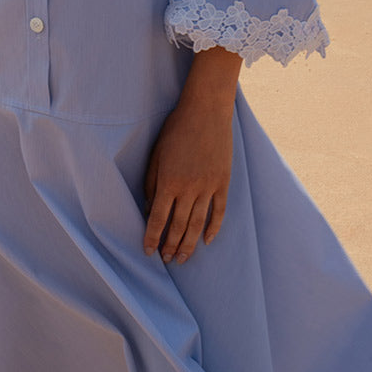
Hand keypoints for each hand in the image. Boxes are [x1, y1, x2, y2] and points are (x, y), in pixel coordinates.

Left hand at [143, 46, 239, 263]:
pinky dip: (213, 228)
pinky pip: (219, 211)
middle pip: (178, 226)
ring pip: (198, 224)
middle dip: (171, 245)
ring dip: (189, 244)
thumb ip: (152, 182)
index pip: (158, 218)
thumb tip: (150, 208)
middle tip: (167, 260)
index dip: (153, 237)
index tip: (149, 252)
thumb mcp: (156, 153)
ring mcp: (208, 187)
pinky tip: (207, 241)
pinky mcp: (223, 182)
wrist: (205, 112)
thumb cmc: (176, 129)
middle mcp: (189, 189)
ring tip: (183, 258)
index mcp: (169, 181)